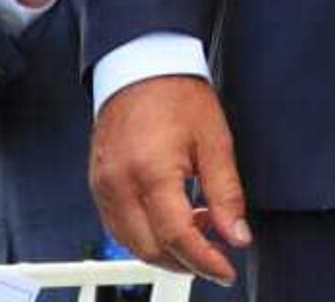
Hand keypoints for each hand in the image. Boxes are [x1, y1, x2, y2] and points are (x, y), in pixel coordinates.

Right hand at [89, 75, 250, 284]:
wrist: (142, 63)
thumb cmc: (176, 94)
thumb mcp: (215, 141)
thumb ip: (226, 195)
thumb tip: (237, 236)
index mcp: (151, 171)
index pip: (178, 237)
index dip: (206, 261)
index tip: (226, 270)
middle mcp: (119, 183)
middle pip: (151, 249)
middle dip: (186, 262)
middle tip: (216, 253)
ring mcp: (104, 185)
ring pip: (131, 244)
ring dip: (165, 251)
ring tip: (197, 231)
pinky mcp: (98, 184)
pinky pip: (118, 227)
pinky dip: (145, 236)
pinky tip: (169, 222)